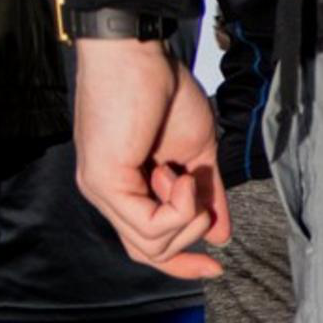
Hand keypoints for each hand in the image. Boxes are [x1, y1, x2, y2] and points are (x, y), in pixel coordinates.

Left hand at [71, 38, 229, 274]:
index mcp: (125, 187)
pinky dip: (180, 206)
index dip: (181, 263)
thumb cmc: (162, 91)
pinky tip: (181, 176)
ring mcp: (103, 190)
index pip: (146, 244)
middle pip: (150, 252)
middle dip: (190, 240)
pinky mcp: (105, 182)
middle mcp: (107, 194)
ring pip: (153, 244)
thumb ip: (206, 196)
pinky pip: (152, 224)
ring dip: (187, 217)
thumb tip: (220, 234)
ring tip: (187, 175)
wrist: (137, 55)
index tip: (214, 267)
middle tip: (204, 200)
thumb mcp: (197, 155)